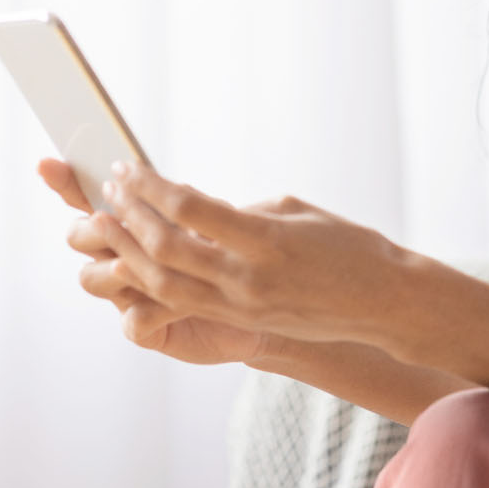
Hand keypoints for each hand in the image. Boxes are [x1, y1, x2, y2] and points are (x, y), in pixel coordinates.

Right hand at [39, 157, 271, 365]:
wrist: (272, 303)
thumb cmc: (242, 251)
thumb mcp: (220, 218)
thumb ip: (189, 204)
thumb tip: (171, 188)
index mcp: (134, 222)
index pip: (89, 198)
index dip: (65, 182)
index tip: (48, 163)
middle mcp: (123, 256)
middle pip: (80, 235)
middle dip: (92, 226)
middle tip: (109, 218)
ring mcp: (131, 294)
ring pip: (94, 278)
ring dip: (116, 263)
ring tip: (137, 258)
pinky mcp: (150, 329)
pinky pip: (133, 322)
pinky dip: (148, 309)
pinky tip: (177, 303)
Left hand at [99, 162, 415, 350]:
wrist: (382, 302)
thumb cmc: (348, 246)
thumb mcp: (295, 212)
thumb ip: (242, 211)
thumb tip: (195, 206)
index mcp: (266, 239)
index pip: (191, 210)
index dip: (151, 187)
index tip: (129, 167)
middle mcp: (248, 277)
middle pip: (167, 248)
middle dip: (129, 216)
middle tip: (110, 189)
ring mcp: (242, 304)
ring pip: (164, 283)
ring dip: (129, 250)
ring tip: (106, 224)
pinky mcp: (242, 319)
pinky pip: (183, 301)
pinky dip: (151, 279)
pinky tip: (136, 259)